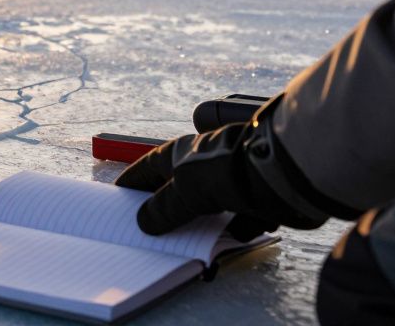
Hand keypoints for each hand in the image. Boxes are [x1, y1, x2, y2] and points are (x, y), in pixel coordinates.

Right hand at [115, 119, 328, 240]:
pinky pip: (240, 218)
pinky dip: (236, 228)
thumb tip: (144, 222)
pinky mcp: (255, 197)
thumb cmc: (221, 172)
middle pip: (179, 189)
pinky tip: (233, 237)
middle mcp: (203, 164)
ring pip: (209, 205)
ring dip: (202, 222)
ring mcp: (230, 180)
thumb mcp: (183, 191)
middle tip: (152, 230)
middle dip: (168, 209)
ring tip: (190, 240)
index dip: (132, 182)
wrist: (277, 173)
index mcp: (180, 154)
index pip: (148, 167)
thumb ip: (163, 209)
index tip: (118, 197)